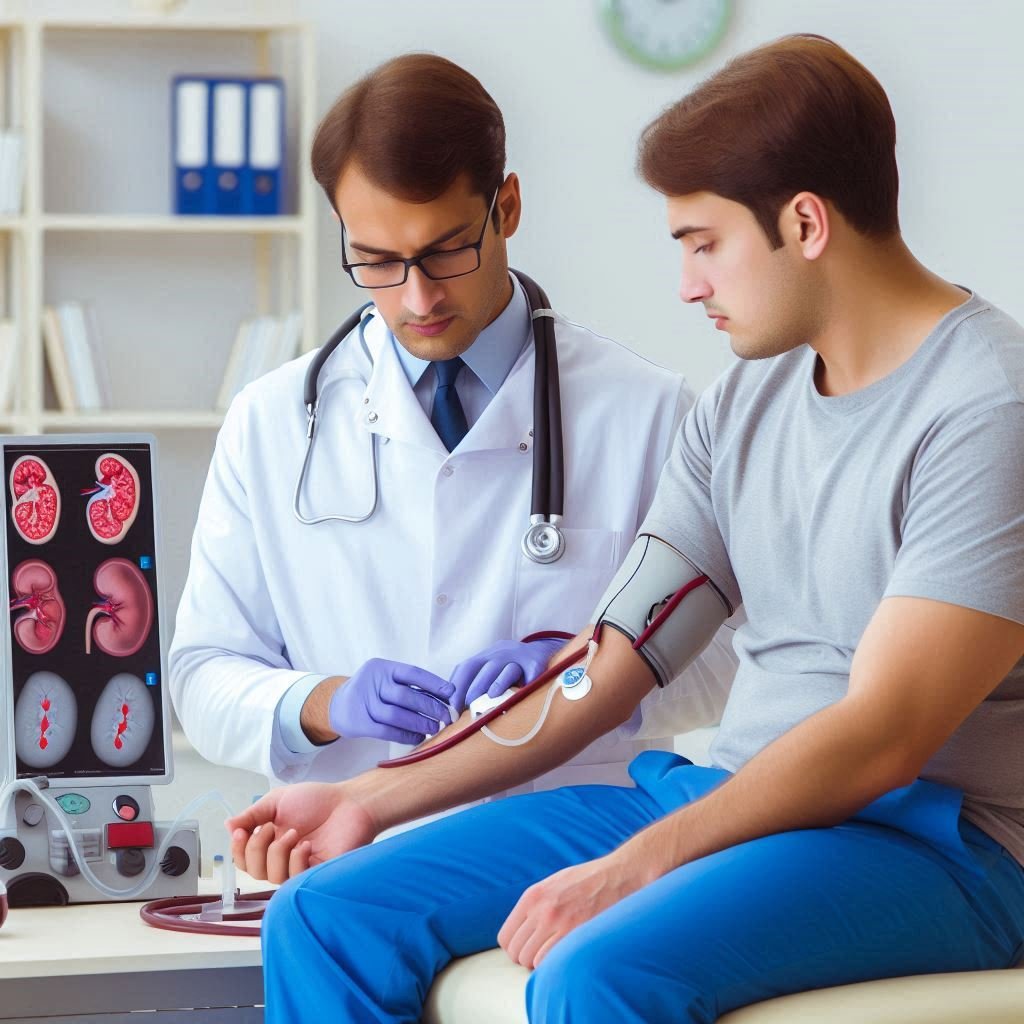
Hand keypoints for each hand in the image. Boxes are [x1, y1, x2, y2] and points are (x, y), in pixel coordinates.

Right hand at [226, 782, 376, 883]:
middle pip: (253, 870)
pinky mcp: (314, 875)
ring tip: (295, 833)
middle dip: (256, 848)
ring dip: (278, 852)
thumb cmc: (318, 800)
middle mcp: (281, 857)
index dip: (237, 849)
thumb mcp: (277, 801)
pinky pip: (294, 879)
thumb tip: (228, 825)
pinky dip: (296, 860)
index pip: (243, 859)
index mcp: (269, 841)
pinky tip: (307, 845)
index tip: (241, 832)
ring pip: (271, 876)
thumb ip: (252, 814)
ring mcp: (297, 867)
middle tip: (272, 828)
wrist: (349, 802)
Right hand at [330, 658, 454, 744]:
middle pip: (406, 695)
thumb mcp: (385, 680)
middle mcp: (372, 682)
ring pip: (397, 715)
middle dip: (430, 707)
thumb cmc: (371, 692)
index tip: (451, 693)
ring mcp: (363, 702)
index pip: (412, 673)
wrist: (337, 705)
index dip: (434, 683)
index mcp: (382, 668)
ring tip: (434, 728)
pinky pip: (387, 731)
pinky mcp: (359, 723)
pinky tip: (418, 737)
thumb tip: (444, 697)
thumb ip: (408, 686)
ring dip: (419, 723)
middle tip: (446, 717)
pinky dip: (405, 735)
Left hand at [449, 637, 563, 712]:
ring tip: (491, 698)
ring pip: (507, 668)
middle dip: (474, 688)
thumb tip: (456, 710)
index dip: (457, 687)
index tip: (452, 708)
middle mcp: (501, 653)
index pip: (466, 667)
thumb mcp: (492, 671)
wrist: (544, 653)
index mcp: (487, 656)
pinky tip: (521, 695)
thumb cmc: (513, 670)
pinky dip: (526, 684)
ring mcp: (521, 656)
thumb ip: (476, 685)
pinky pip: (532, 673)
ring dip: (498, 684)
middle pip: (484, 667)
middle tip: (468, 708)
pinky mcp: (538, 663)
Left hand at [498, 850, 646, 967]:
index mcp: (533, 896)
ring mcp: (557, 922)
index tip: (526, 949)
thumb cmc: (589, 881)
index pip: (505, 935)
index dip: (514, 947)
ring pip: (528, 960)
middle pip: (515, 951)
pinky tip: (564, 957)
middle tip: (541, 955)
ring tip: (554, 956)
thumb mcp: (555, 883)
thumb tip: (523, 928)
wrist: (619, 875)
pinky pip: (546, 962)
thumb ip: (536, 903)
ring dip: (538, 964)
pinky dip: (551, 965)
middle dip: (525, 958)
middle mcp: (541, 909)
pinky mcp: (575, 932)